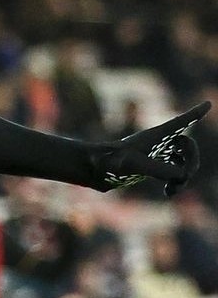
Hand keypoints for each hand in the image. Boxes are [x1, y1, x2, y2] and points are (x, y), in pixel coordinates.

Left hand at [91, 101, 209, 195]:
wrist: (91, 171)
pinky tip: (168, 193)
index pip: (179, 123)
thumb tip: (183, 175)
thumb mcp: (136, 165)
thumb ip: (161, 169)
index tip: (207, 104)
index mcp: (154, 136)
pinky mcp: (149, 167)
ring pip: (182, 161)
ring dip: (184, 175)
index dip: (194, 115)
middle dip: (192, 161)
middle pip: (188, 146)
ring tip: (173, 190)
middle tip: (185, 175)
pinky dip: (175, 182)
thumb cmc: (108, 162)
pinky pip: (172, 172)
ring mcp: (154, 155)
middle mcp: (156, 143)